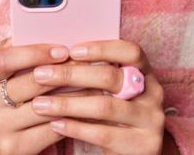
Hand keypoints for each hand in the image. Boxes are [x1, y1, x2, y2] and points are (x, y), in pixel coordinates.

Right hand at [0, 38, 83, 154]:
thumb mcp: (5, 76)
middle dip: (64, 73)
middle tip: (89, 65)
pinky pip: (49, 131)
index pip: (6, 59)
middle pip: (30, 83)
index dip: (35, 53)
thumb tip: (41, 30)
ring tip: (96, 85)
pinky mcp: (12, 149)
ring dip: (75, 96)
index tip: (62, 50)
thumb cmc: (7, 100)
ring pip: (45, 107)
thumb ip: (18, 53)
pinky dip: (71, 119)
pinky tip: (86, 110)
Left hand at [28, 39, 166, 154]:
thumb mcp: (113, 91)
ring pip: (104, 106)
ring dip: (67, 104)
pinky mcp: (143, 146)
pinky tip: (55, 123)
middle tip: (40, 75)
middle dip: (71, 75)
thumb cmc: (115, 114)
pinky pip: (103, 134)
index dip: (102, 49)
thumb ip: (96, 73)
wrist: (136, 153)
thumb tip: (56, 55)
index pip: (131, 51)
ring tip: (40, 104)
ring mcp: (151, 121)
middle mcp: (153, 93)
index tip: (71, 50)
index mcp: (146, 72)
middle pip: (111, 77)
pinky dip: (76, 127)